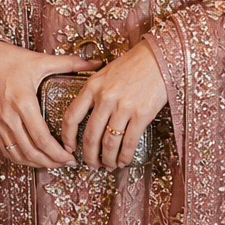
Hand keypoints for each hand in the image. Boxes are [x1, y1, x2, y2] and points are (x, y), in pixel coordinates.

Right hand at [0, 40, 95, 168]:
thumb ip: (70, 63)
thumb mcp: (40, 60)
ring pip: (18, 155)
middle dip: (52, 162)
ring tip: (53, 163)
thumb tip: (97, 63)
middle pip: (31, 151)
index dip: (58, 153)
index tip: (72, 156)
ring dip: (37, 163)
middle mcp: (8, 116)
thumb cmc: (9, 58)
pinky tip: (33, 158)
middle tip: (67, 163)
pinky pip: (6, 150)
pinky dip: (21, 159)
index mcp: (23, 101)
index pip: (42, 138)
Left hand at [61, 41, 167, 169]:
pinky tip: (123, 161)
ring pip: (109, 142)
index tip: (68, 148)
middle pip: (90, 135)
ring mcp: (123, 107)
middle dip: (89, 155)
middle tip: (90, 164)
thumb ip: (94, 90)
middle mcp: (105, 98)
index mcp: (92, 86)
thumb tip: (86, 112)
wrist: (158, 58)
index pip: (71, 116)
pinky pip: (129, 142)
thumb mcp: (105, 72)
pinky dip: (124, 156)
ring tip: (107, 165)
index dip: (67, 137)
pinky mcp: (141, 114)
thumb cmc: (132, 64)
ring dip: (107, 159)